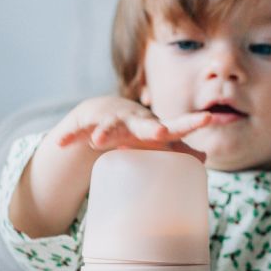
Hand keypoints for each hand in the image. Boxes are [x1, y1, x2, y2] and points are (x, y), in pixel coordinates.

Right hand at [48, 96, 211, 160]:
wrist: (105, 112)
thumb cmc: (138, 132)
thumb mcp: (158, 140)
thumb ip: (180, 150)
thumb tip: (204, 158)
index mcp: (154, 127)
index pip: (178, 126)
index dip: (193, 122)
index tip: (208, 118)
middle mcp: (134, 121)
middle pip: (144, 125)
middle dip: (151, 129)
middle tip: (159, 133)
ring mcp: (111, 121)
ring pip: (109, 127)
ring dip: (104, 133)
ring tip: (97, 142)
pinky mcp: (87, 124)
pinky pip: (77, 132)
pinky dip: (70, 137)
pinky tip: (61, 143)